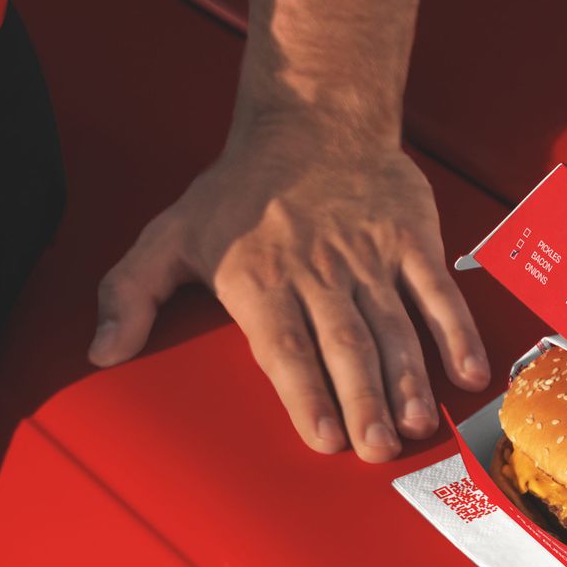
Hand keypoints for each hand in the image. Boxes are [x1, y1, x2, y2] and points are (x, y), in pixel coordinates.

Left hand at [88, 114, 489, 460]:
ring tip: (414, 425)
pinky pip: (437, 292)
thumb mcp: (170, 235)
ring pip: (392, 325)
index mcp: (260, 277)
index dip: (306, 392)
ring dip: (406, 378)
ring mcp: (369, 256)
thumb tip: (99, 353)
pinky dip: (456, 332)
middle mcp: (318, 270)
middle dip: (363, 399)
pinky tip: (467, 374)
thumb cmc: (238, 190)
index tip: (324, 437)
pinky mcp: (410, 240)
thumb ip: (129, 295)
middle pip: (344, 343)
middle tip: (377, 449)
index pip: (285, 345)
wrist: (312, 117)